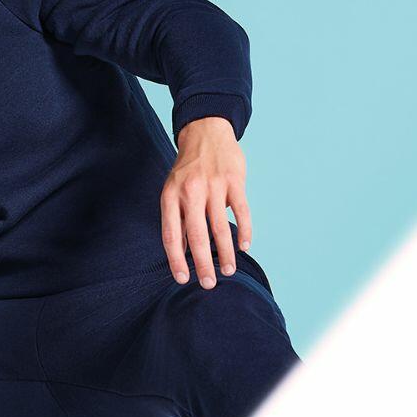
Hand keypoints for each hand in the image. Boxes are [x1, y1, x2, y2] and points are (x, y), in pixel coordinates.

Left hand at [161, 116, 251, 289]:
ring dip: (226, 252)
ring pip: (221, 226)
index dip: (176, 259)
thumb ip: (178, 220)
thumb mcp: (173, 191)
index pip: (171, 234)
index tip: (183, 279)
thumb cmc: (187, 169)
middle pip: (197, 235)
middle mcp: (190, 192)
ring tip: (229, 270)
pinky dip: (244, 230)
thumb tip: (182, 253)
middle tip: (209, 284)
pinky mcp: (234, 181)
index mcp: (171, 197)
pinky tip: (245, 246)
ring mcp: (213, 186)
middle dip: (203, 263)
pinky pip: (241, 210)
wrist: (205, 132)